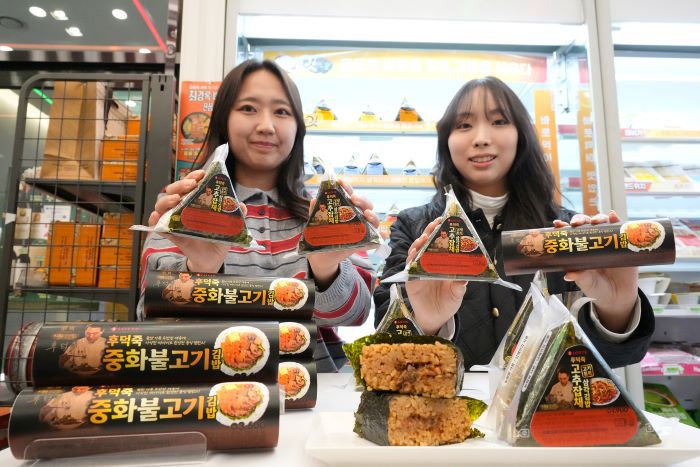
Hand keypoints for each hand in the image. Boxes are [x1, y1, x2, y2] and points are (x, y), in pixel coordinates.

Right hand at [147, 170, 246, 272]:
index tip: (201, 174)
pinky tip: (158, 217)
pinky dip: (155, 219)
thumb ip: (237, 214)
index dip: (193, 176)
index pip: (190, 184)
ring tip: (176, 199)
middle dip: (181, 184)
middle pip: (174, 190)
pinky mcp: (170, 234)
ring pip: (162, 204)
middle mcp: (182, 207)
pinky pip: (157, 225)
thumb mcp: (230, 224)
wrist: (214, 258)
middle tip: (191, 185)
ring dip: (167, 199)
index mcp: (195, 201)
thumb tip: (241, 205)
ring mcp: (174, 219)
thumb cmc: (219, 236)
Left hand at [306, 179, 379, 289]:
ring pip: (373, 220)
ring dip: (373, 215)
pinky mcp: (364, 244)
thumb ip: (315, 212)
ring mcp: (362, 230)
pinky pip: (376, 240)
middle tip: (354, 199)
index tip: (341, 182)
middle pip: (365, 204)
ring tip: (367, 214)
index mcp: (346, 208)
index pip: (349, 194)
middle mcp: (357, 217)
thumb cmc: (321, 236)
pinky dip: (380, 236)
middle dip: (362, 199)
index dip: (346, 187)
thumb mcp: (316, 224)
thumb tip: (314, 200)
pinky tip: (380, 234)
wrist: (321, 257)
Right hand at [403, 216, 467, 334]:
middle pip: (427, 244)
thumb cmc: (448, 303)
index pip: (441, 244)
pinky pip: (410, 268)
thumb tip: (466, 274)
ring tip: (425, 237)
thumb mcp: (458, 292)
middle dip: (430, 232)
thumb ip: (460, 283)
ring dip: (419, 243)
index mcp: (442, 263)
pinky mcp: (411, 281)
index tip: (446, 221)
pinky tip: (414, 253)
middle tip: (435, 223)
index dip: (442, 232)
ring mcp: (419, 271)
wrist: (436, 319)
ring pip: (416, 252)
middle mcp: (429, 264)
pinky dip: (411, 260)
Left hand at [554, 211, 638, 332]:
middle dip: (580, 219)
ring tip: (596, 221)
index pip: (569, 234)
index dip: (563, 227)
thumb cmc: (597, 288)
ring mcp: (607, 241)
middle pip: (585, 224)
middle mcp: (592, 242)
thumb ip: (579, 277)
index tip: (557, 224)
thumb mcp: (587, 283)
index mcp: (579, 249)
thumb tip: (568, 275)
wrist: (618, 296)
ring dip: (598, 218)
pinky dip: (617, 220)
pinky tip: (614, 216)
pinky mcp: (622, 243)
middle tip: (577, 223)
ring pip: (602, 223)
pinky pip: (620, 229)